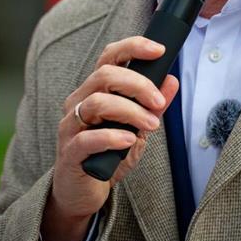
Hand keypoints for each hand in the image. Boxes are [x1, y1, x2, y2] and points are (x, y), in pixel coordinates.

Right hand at [41, 36, 178, 240]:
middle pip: (104, 75)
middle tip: (158, 102)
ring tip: (150, 125)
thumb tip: (171, 81)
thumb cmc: (106, 156)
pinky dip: (110, 136)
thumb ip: (152, 106)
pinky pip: (86, 139)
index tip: (159, 50)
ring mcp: (71, 127)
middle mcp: (79, 103)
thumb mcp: (137, 129)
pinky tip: (128, 140)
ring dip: (130, 111)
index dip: (132, 47)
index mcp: (94, 91)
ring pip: (96, 102)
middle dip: (137, 84)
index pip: (109, 57)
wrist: (82, 192)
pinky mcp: (69, 153)